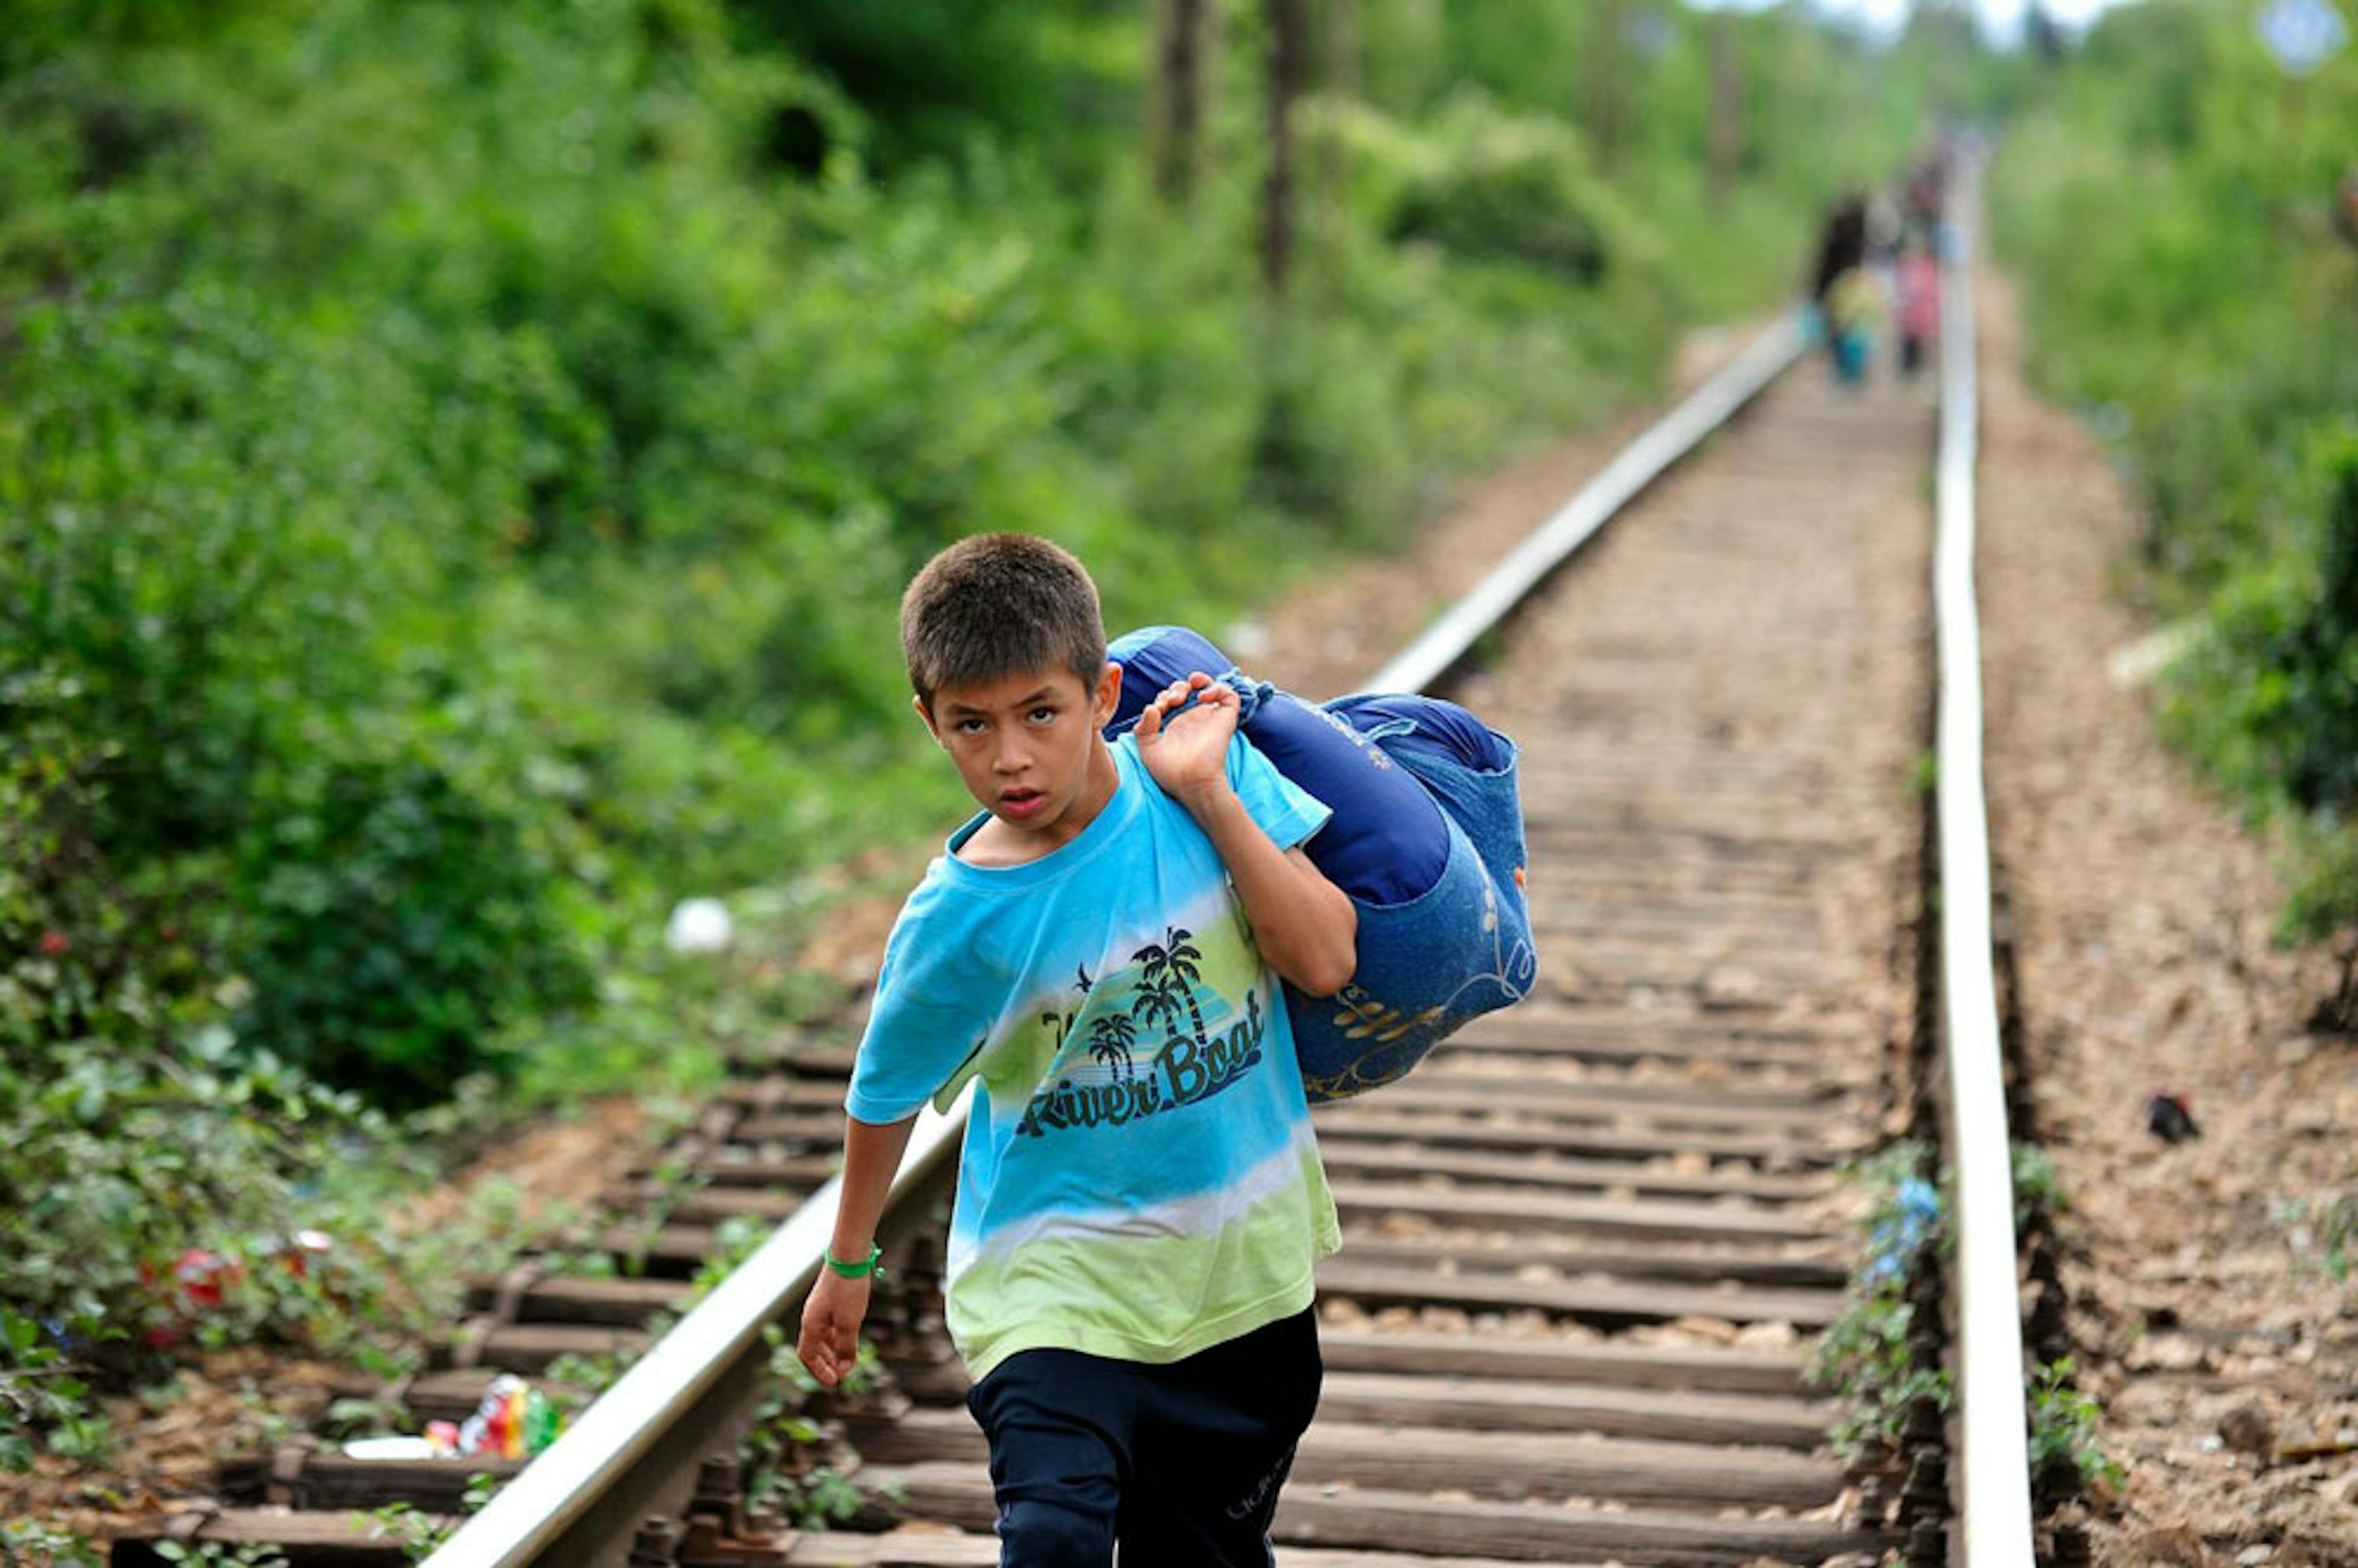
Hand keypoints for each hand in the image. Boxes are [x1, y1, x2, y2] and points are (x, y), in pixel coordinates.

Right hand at [797, 1269, 870, 1387]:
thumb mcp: (850, 1323)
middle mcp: (810, 1317)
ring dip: (832, 1351)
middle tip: (840, 1375)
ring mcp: (818, 1308)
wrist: (849, 1256)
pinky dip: (836, 1336)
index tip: (835, 1382)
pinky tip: (848, 1339)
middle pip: (813, 1348)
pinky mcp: (828, 1299)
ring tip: (846, 1360)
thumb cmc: (847, 1289)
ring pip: (821, 1337)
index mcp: (810, 1325)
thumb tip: (846, 1368)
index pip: (807, 1356)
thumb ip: (846, 1347)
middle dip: (826, 1364)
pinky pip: (828, 1325)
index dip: (819, 1371)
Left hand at [1133, 672, 1236, 807]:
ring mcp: (1210, 718)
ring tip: (1184, 693)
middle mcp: (1193, 720)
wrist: (1191, 782)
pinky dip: (1217, 688)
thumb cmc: (1170, 772)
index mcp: (1176, 726)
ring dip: (1196, 682)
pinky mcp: (1226, 719)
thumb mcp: (1148, 748)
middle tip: (1170, 702)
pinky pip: (1229, 695)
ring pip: (1209, 687)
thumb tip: (1151, 707)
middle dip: (1175, 688)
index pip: (1170, 700)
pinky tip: (1202, 696)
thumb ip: (1144, 727)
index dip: (1162, 697)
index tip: (1157, 710)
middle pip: (1187, 691)